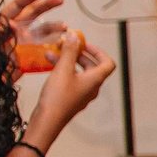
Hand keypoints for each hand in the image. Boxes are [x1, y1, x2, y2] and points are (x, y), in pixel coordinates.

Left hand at [0, 0, 66, 45]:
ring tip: (64, 27)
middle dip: (47, 5)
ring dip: (55, 26)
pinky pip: (45, 43)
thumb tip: (2, 23)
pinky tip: (62, 40)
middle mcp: (17, 28)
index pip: (18, 6)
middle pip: (33, 12)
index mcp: (6, 23)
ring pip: (43, 28)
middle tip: (60, 0)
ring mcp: (26, 39)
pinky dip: (55, 40)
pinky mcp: (33, 51)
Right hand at [25, 32, 114, 148]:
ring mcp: (82, 93)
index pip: (108, 63)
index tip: (84, 44)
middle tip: (66, 46)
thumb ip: (69, 51)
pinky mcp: (72, 97)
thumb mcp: (63, 69)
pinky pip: (71, 79)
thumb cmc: (58, 97)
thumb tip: (74, 36)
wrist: (48, 120)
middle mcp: (92, 87)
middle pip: (92, 66)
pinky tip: (50, 65)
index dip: (98, 51)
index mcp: (95, 80)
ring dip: (68, 61)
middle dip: (79, 54)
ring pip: (79, 72)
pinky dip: (63, 70)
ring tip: (52, 53)